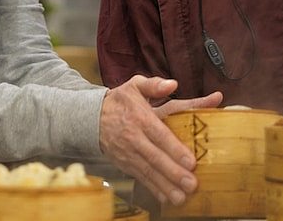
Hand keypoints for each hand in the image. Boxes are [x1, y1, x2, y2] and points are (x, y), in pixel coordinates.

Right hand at [99, 75, 222, 204]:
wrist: (91, 117)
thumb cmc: (120, 101)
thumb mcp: (135, 86)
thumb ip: (154, 85)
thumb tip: (172, 84)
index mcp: (140, 117)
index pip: (159, 134)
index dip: (174, 149)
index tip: (190, 161)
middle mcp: (134, 137)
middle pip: (155, 157)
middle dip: (173, 172)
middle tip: (191, 183)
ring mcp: (128, 153)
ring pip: (148, 172)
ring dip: (165, 185)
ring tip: (181, 197)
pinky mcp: (125, 164)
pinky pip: (140, 178)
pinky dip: (153, 189)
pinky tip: (166, 198)